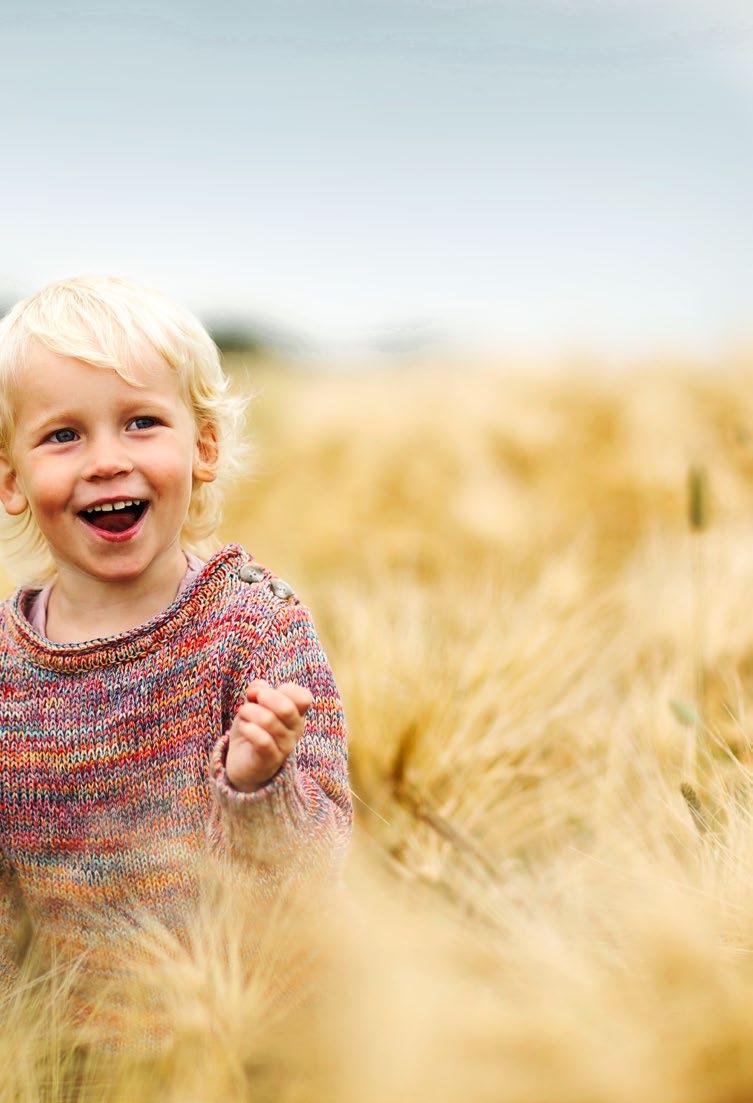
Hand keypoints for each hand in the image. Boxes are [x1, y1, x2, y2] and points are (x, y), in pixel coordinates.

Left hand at [225, 679, 312, 793]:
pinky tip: (244, 728)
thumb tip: (258, 687)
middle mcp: (295, 730)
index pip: (303, 697)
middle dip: (264, 697)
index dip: (283, 689)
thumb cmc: (253, 728)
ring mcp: (285, 746)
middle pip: (287, 708)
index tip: (263, 692)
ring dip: (249, 712)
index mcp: (296, 714)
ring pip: (269, 721)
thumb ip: (258, 691)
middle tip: (251, 701)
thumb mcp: (254, 705)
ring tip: (243, 715)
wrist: (243, 762)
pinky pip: (262, 740)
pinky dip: (249, 729)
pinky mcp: (270, 760)